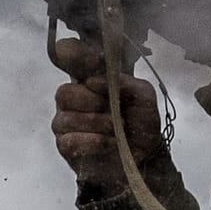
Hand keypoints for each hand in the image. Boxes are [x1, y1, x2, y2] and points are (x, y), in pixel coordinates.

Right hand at [50, 37, 162, 175]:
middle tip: (112, 110)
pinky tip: (110, 143)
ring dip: (97, 123)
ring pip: (66, 117)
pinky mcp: (66, 145)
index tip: (92, 63)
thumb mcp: (143, 97)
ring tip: (116, 129)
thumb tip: (94, 81)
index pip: (68, 55)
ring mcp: (66, 122)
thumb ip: (126, 82)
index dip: (72, 53)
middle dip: (91, 102)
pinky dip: (94, 141)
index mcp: (89, 80)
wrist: (146, 157)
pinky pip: (69, 140)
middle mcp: (73, 98)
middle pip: (64, 92)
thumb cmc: (140, 123)